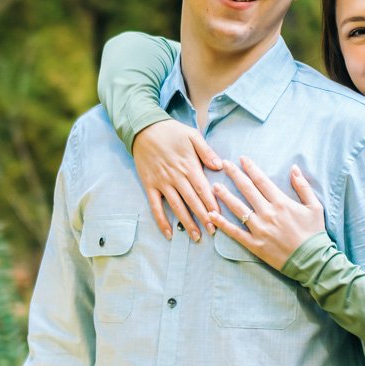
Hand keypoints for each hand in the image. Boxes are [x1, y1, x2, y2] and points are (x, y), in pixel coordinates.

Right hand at [132, 119, 222, 242]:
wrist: (144, 129)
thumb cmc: (171, 131)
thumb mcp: (192, 135)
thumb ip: (206, 151)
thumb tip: (219, 166)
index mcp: (189, 166)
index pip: (203, 189)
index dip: (212, 205)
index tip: (220, 217)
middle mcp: (176, 177)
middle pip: (192, 201)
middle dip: (203, 218)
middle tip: (213, 232)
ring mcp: (162, 183)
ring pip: (177, 207)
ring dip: (187, 223)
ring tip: (196, 237)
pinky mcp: (150, 185)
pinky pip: (156, 206)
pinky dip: (162, 221)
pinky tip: (168, 233)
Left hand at [207, 158, 325, 270]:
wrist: (312, 261)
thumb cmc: (314, 233)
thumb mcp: (315, 206)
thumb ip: (303, 186)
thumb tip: (294, 168)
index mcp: (281, 202)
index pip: (261, 180)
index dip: (250, 168)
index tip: (241, 159)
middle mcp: (268, 213)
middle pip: (247, 190)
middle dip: (234, 175)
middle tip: (224, 164)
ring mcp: (259, 229)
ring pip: (238, 208)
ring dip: (225, 196)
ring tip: (214, 186)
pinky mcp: (254, 244)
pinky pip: (235, 232)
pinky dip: (222, 223)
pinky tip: (212, 215)